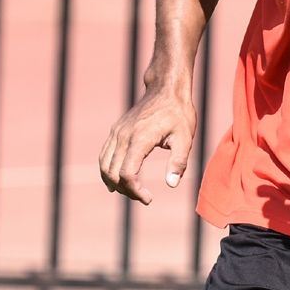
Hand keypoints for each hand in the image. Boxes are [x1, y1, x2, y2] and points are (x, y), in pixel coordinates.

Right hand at [98, 87, 196, 205]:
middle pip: (113, 173)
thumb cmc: (178, 114)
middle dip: (126, 190)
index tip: (149, 199)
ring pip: (104, 165)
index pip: (127, 174)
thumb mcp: (185, 138)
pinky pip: (104, 155)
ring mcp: (117, 133)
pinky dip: (107, 171)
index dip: (135, 191)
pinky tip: (115, 182)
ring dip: (114, 183)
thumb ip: (178, 162)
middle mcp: (123, 136)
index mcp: (140, 139)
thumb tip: (171, 184)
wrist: (166, 89)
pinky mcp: (116, 131)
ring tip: (132, 191)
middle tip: (143, 197)